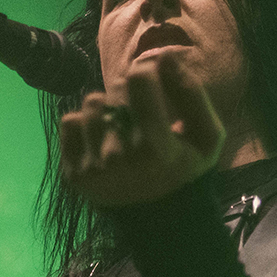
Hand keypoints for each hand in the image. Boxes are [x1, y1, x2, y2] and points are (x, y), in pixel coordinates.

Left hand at [58, 49, 225, 207]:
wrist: (160, 220)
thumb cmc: (186, 168)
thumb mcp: (207, 134)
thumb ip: (190, 92)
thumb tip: (164, 56)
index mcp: (155, 148)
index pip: (138, 78)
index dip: (147, 72)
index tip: (154, 83)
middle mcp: (119, 158)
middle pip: (115, 90)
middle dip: (130, 94)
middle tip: (142, 117)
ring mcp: (92, 168)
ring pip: (91, 103)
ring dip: (107, 108)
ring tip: (122, 129)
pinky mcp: (73, 174)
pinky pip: (69, 122)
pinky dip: (85, 125)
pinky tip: (103, 140)